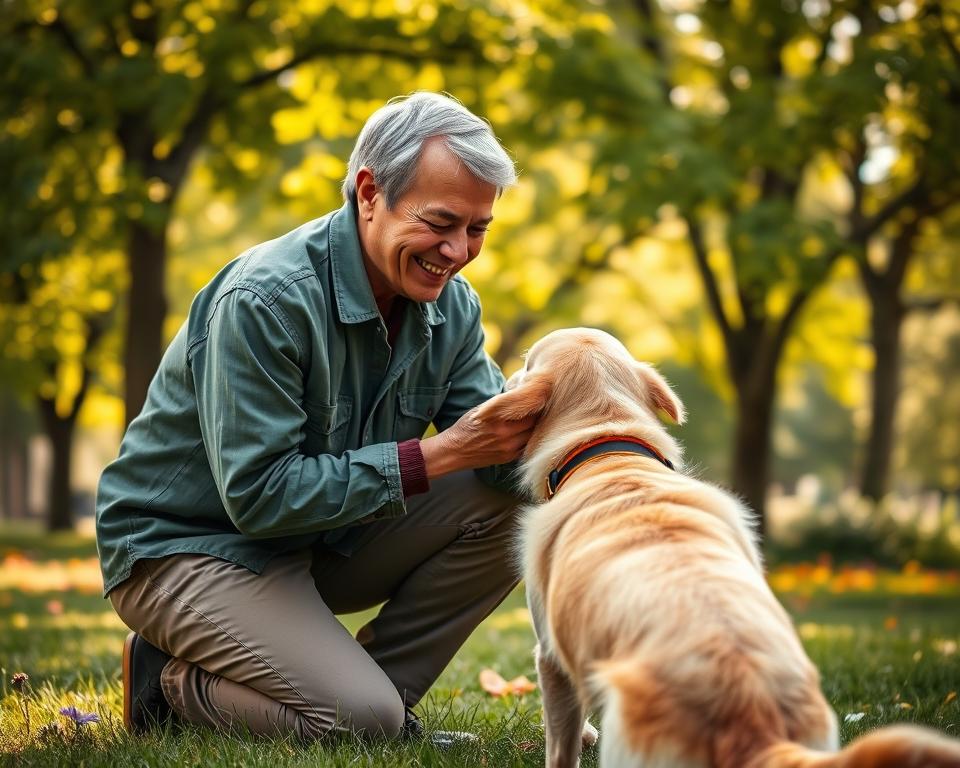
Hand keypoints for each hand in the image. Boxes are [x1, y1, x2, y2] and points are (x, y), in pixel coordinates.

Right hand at [420, 394, 538, 478]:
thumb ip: (500, 405)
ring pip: (532, 436)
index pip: (528, 412)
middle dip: (537, 416)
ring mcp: (509, 449)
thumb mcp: (481, 410)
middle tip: (539, 409)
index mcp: (499, 421)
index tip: (537, 400)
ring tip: (533, 421)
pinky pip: (525, 447)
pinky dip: (527, 440)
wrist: (454, 452)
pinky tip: (525, 434)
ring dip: (534, 429)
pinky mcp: (508, 458)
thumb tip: (519, 396)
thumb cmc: (465, 428)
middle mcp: (506, 436)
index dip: (535, 405)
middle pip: (533, 425)